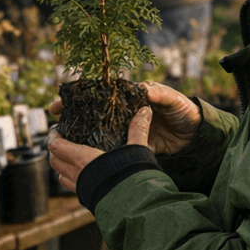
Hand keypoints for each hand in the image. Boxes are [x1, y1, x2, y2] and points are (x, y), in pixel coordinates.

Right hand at [46, 81, 201, 157]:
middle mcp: (121, 114)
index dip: (75, 98)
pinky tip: (82, 162)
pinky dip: (95, 155)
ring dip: (77, 140)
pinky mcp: (130, 147)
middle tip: (52, 130)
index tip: (57, 105)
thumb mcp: (173, 100)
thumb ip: (159, 93)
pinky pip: (108, 150)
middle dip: (68, 121)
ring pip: (95, 134)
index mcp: (128, 98)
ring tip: (60, 147)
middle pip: (89, 116)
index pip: (96, 95)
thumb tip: (143, 87)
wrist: (197, 135)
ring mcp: (124, 131)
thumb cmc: (184, 111)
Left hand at [50, 105, 152, 191]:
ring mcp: (80, 189)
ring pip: (61, 175)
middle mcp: (76, 174)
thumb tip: (145, 110)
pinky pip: (72, 187)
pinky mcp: (86, 200)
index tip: (57, 130)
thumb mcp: (136, 149)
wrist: (134, 206)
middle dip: (56, 151)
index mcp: (82, 159)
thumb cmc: (131, 176)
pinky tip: (84, 176)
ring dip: (62, 166)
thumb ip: (138, 129)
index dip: (53, 137)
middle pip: (54, 160)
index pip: (56, 146)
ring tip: (71, 158)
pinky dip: (72, 179)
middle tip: (63, 142)